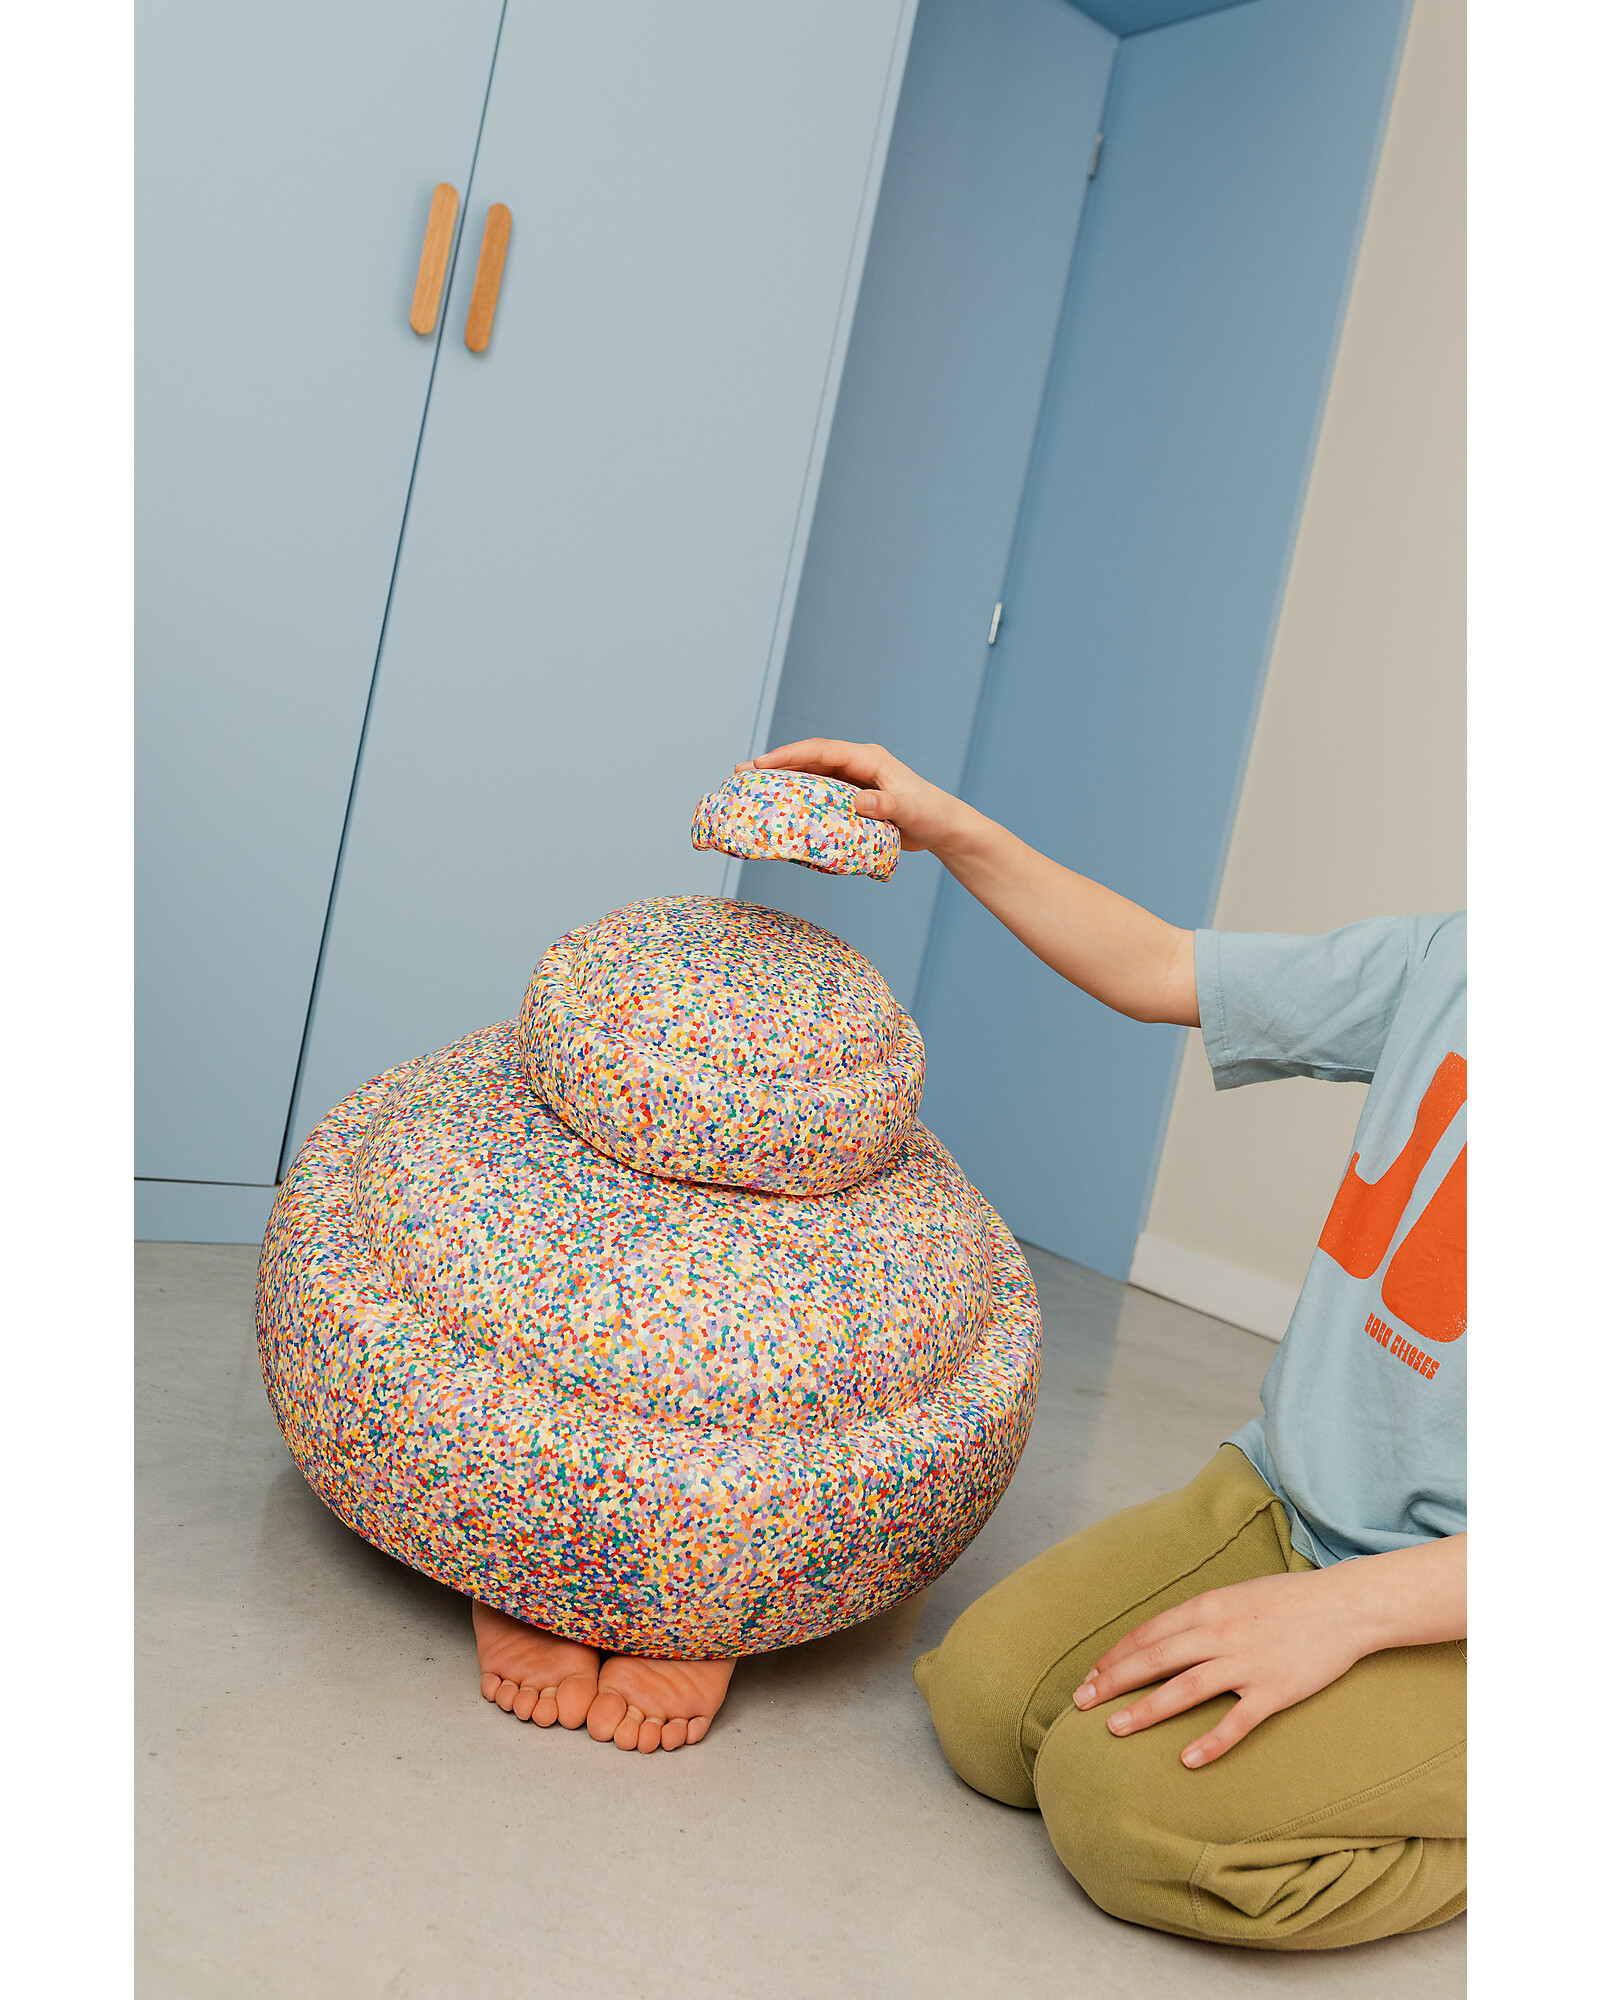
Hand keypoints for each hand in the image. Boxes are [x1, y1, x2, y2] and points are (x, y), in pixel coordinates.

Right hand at [736, 739, 971, 853]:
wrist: (943, 828)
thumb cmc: (930, 814)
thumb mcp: (910, 809)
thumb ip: (886, 804)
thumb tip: (858, 801)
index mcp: (867, 758)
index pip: (821, 751)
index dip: (790, 755)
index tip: (762, 763)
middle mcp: (855, 764)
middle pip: (808, 760)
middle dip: (775, 765)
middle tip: (741, 772)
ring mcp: (851, 781)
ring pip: (809, 776)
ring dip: (781, 781)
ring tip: (749, 788)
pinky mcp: (851, 798)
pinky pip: (817, 794)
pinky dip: (797, 798)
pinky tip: (778, 808)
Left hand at [1072, 1569, 1375, 1768]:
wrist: (1345, 1605)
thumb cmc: (1287, 1600)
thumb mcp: (1234, 1596)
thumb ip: (1200, 1617)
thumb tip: (1164, 1638)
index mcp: (1206, 1607)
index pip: (1147, 1634)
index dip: (1114, 1657)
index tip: (1089, 1678)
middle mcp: (1219, 1633)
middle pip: (1154, 1659)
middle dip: (1113, 1681)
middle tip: (1080, 1704)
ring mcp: (1247, 1662)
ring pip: (1185, 1688)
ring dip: (1146, 1709)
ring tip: (1114, 1728)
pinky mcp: (1276, 1689)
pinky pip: (1238, 1720)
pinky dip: (1211, 1740)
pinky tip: (1187, 1760)